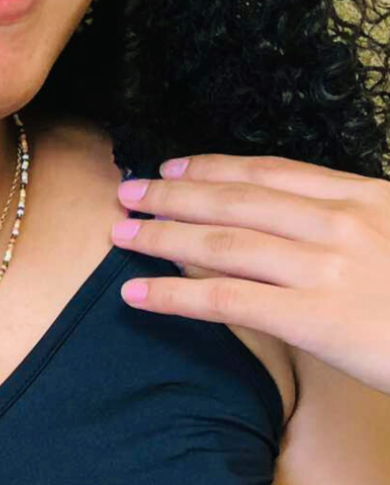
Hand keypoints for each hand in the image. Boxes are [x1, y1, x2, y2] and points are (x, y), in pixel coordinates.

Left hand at [111, 154, 389, 394]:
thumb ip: (353, 221)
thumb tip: (296, 220)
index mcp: (364, 196)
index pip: (270, 172)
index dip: (212, 166)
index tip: (172, 165)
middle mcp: (339, 222)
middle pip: (234, 199)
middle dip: (173, 193)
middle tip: (127, 191)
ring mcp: (327, 268)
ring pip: (221, 241)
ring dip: (161, 235)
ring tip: (119, 232)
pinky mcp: (318, 319)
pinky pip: (226, 300)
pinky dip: (174, 294)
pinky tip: (137, 292)